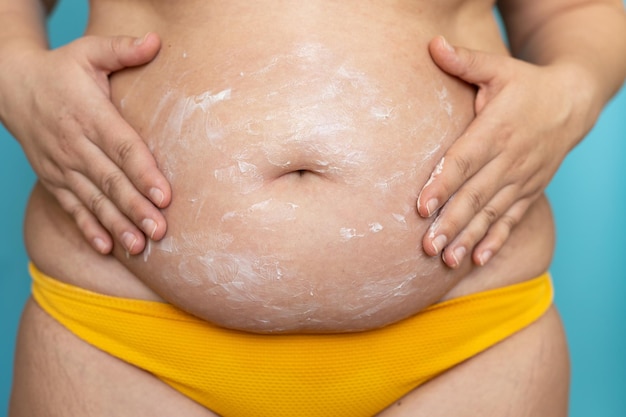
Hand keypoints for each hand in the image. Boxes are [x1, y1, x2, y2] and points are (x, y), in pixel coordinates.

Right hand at [0, 33, 170, 254]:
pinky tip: (107, 247)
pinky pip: (72, 207)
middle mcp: (75, 145)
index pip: (122, 147)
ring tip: (139, 247)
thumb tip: (156, 40)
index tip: (165, 195)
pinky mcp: (54, 179)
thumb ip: (121, 49)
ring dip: (117, 224)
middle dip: (136, 208)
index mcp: (90, 115)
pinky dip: (88, 228)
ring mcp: (62, 165)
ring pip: (93, 200)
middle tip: (161, 230)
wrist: (12, 87)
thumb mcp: (88, 52)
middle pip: (111, 181)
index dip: (143, 172)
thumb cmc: (62, 69)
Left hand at [417, 36, 592, 267]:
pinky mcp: (530, 190)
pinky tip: (478, 258)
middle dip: (450, 222)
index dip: (442, 183)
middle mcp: (509, 159)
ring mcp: (521, 178)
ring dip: (468, 237)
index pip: (463, 161)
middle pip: (475, 195)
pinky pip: (512, 219)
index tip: (421, 207)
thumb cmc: (526, 85)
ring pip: (492, 213)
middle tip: (426, 246)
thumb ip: (465, 61)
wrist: (573, 102)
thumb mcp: (499, 68)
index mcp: (495, 130)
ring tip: (447, 260)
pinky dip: (496, 239)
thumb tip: (432, 44)